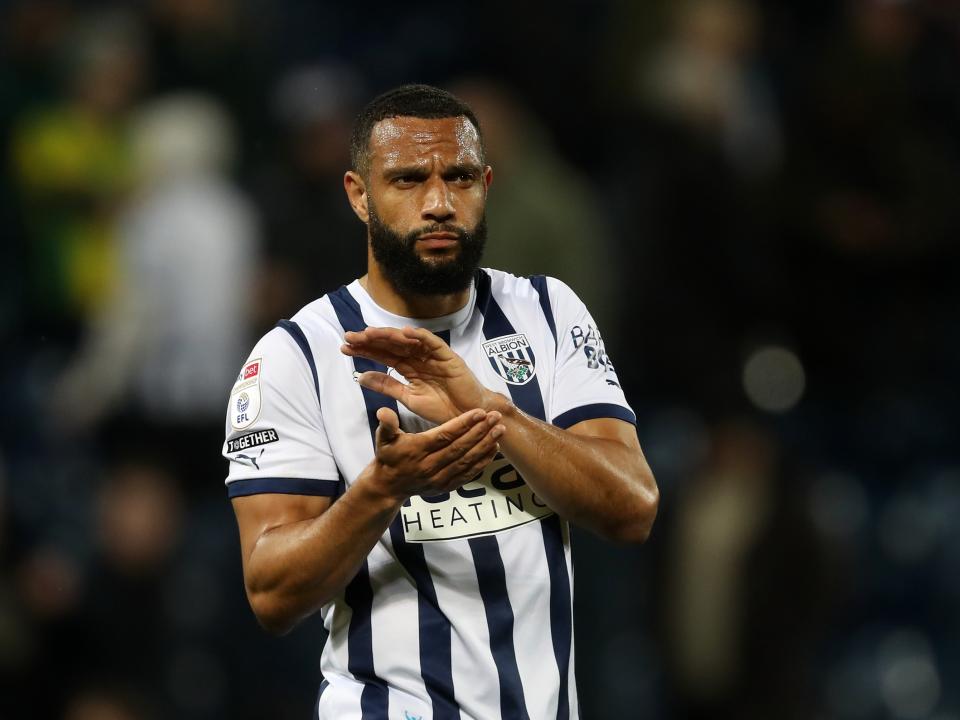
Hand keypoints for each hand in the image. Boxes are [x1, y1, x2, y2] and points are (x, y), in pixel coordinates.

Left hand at [342, 326, 502, 423]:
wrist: (466, 418)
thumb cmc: (441, 408)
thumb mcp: (408, 398)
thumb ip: (387, 386)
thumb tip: (361, 377)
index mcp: (409, 367)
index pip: (383, 355)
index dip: (365, 350)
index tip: (344, 348)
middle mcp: (418, 358)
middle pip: (391, 345)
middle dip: (370, 340)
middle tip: (349, 337)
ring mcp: (432, 355)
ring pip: (408, 341)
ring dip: (389, 335)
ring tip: (369, 333)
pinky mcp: (448, 356)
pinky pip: (432, 343)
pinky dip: (419, 336)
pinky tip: (403, 333)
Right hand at [366, 406, 503, 502]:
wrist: (388, 486)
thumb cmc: (388, 456)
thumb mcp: (382, 439)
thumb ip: (386, 425)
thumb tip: (383, 411)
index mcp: (417, 450)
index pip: (444, 436)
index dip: (463, 424)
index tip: (480, 412)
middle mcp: (430, 466)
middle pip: (460, 448)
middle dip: (480, 432)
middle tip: (496, 417)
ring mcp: (439, 478)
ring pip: (467, 461)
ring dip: (485, 445)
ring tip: (500, 431)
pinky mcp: (446, 486)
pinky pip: (468, 474)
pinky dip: (483, 462)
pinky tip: (494, 449)